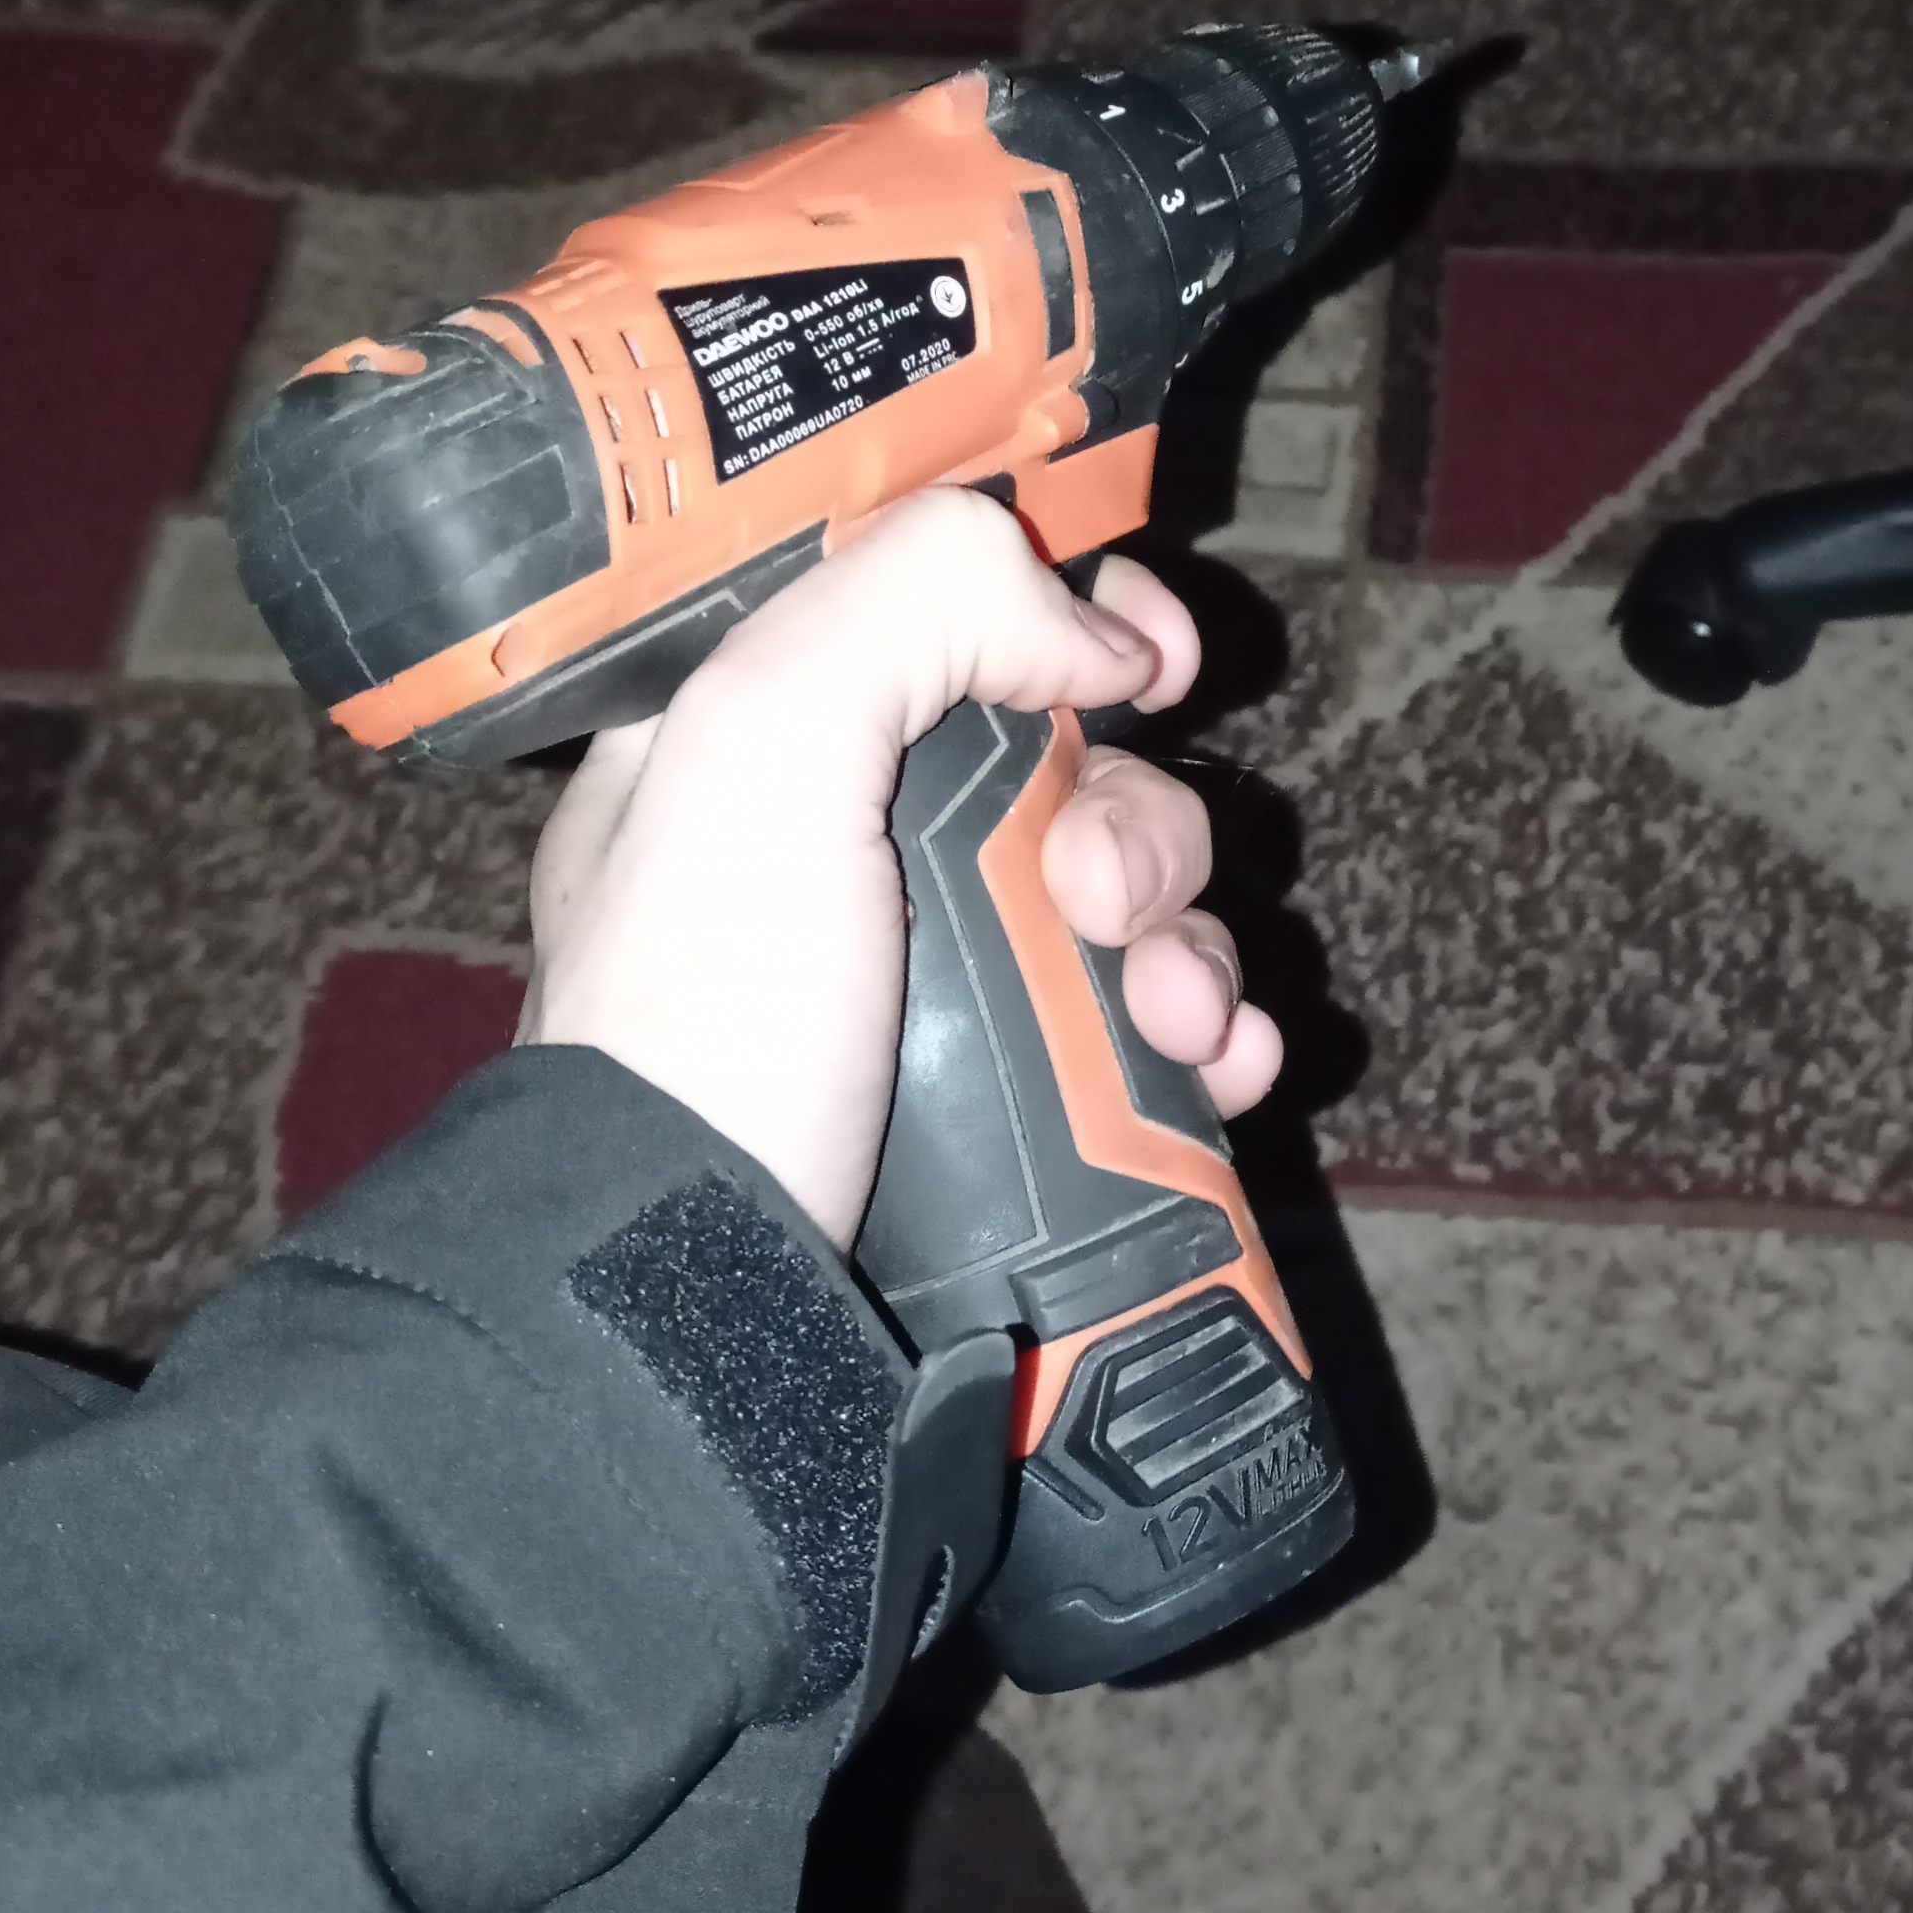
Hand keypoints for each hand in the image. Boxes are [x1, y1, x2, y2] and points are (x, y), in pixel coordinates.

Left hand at [516, 489, 1277, 1245]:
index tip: (1147, 656)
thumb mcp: (753, 748)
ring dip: (1189, 940)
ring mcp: (938, 995)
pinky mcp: (1014, 1112)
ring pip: (1130, 898)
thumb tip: (1095, 635)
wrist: (705, 1307)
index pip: (934, 612)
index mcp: (758, 747)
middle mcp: (852, 860)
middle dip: (1135, 820)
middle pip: (1067, 764)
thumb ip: (914, 605)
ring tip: (1174, 1021)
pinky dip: (1210, 1037)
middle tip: (1100, 899)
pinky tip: (1215, 1069)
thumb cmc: (698, 1029)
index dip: (1060, 610)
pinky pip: (1155, 1032)